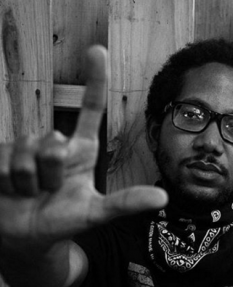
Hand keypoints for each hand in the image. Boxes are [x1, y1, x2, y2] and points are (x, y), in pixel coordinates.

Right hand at [0, 45, 166, 247]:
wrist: (27, 236)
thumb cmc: (64, 221)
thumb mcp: (97, 213)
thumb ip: (126, 203)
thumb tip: (163, 197)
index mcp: (82, 150)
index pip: (90, 109)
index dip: (94, 80)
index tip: (97, 51)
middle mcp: (54, 143)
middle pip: (54, 144)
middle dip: (52, 174)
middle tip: (50, 191)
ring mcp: (25, 148)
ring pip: (28, 154)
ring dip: (30, 183)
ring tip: (31, 192)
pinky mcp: (0, 156)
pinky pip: (3, 162)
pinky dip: (8, 183)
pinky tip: (10, 189)